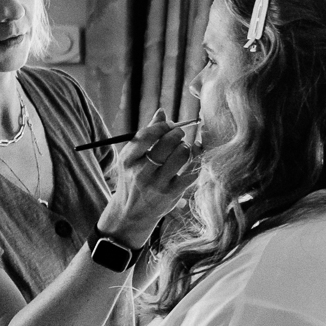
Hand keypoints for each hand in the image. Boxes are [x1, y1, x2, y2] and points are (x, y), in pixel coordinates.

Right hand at [99, 109, 195, 245]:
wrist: (131, 213)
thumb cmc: (133, 178)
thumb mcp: (131, 158)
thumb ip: (146, 134)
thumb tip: (162, 112)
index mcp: (128, 159)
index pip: (147, 135)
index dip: (163, 126)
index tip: (169, 124)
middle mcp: (141, 172)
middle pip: (167, 143)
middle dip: (178, 134)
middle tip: (180, 134)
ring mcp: (157, 184)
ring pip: (182, 155)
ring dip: (187, 147)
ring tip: (183, 148)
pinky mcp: (171, 194)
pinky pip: (192, 172)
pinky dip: (197, 161)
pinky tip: (195, 157)